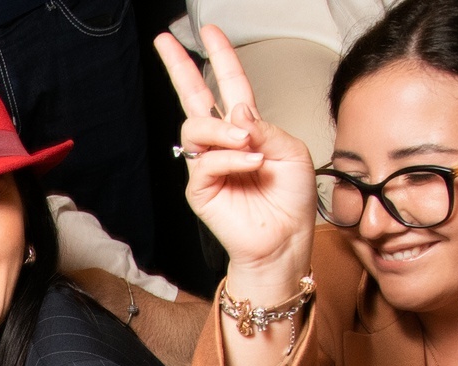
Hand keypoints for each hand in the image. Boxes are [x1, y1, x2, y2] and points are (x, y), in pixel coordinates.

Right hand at [152, 26, 315, 294]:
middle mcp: (223, 144)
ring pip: (197, 128)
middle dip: (179, 67)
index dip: (220, 57)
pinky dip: (231, 160)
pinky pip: (207, 162)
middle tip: (166, 43)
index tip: (209, 33)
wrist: (283, 241)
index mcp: (247, 130)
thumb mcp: (291, 152)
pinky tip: (248, 164)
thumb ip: (265, 127)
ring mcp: (208, 165)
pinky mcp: (200, 188)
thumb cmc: (290, 201)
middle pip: (194, 97)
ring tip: (248, 144)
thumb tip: (236, 111)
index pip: (229, 86)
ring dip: (223, 131)